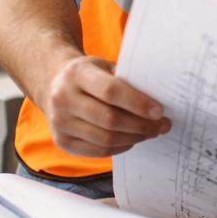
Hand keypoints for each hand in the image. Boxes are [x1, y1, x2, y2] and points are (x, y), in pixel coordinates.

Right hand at [36, 55, 170, 156]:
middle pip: (109, 119)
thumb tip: (159, 98)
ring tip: (150, 132)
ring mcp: (59, 122)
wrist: (54, 83)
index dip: (138, 103)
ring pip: (104, 139)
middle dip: (141, 125)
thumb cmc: (89, 74)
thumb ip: (127, 79)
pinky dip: (120, 147)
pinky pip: (97, 151)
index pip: (111, 91)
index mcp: (76, 74)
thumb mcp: (105, 66)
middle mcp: (63, 98)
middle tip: (162, 125)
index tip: (159, 111)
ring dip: (134, 138)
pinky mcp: (61, 141)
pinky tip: (132, 140)